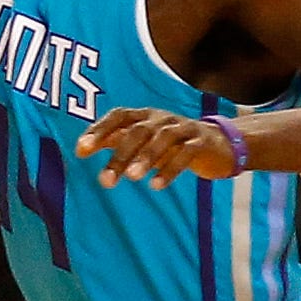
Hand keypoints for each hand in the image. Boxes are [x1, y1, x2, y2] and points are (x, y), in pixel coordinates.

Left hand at [76, 109, 239, 190]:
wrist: (219, 145)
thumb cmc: (171, 143)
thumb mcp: (143, 140)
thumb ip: (114, 141)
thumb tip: (80, 147)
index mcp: (144, 115)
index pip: (118, 117)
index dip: (98, 130)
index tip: (81, 150)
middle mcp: (161, 118)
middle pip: (138, 131)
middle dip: (119, 155)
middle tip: (104, 181)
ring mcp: (183, 128)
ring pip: (163, 138)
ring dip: (145, 157)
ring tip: (130, 178)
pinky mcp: (202, 143)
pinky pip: (186, 153)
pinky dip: (171, 169)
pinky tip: (156, 185)